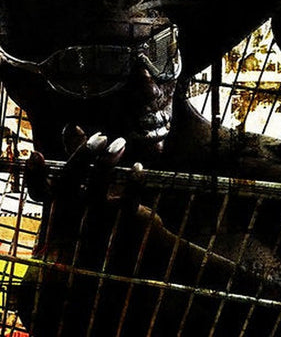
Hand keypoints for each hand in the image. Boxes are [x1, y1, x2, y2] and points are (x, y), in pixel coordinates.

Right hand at [25, 126, 144, 241]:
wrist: (136, 260)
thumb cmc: (106, 219)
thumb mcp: (88, 195)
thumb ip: (80, 164)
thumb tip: (71, 127)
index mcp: (58, 219)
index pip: (40, 197)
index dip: (34, 177)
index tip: (36, 153)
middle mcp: (71, 230)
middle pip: (66, 189)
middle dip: (81, 158)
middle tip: (102, 137)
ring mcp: (95, 236)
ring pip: (95, 196)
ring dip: (107, 164)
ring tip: (121, 143)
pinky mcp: (122, 239)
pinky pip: (127, 207)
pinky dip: (133, 183)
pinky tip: (138, 167)